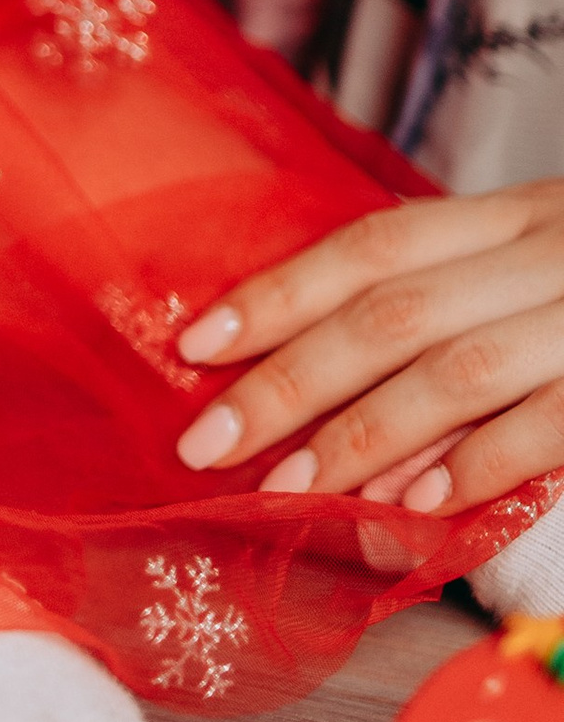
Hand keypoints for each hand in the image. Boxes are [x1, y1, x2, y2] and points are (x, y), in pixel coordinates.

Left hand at [173, 181, 563, 515]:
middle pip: (393, 316)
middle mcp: (548, 256)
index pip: (372, 247)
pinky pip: (543, 427)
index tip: (194, 345)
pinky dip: (473, 468)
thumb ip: (451, 284)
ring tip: (287, 489)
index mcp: (514, 216)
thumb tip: (313, 344)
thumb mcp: (539, 257)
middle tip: (206, 444)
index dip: (278, 294)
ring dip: (359, 438)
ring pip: (455, 374)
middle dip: (288, 383)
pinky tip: (410, 505)